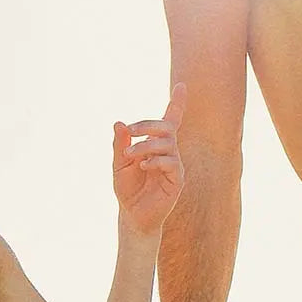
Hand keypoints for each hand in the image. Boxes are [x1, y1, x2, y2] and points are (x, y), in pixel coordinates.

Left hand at [113, 84, 185, 235]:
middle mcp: (169, 152)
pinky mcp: (177, 180)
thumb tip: (119, 123)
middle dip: (147, 124)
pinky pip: (172, 162)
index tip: (182, 86)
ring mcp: (174, 166)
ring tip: (130, 154)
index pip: (170, 121)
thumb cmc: (128, 189)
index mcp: (156, 145)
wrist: (133, 215)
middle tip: (129, 130)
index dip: (177, 104)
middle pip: (167, 127)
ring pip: (167, 143)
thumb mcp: (119, 164)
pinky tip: (143, 166)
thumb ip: (120, 144)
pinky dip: (155, 160)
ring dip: (146, 144)